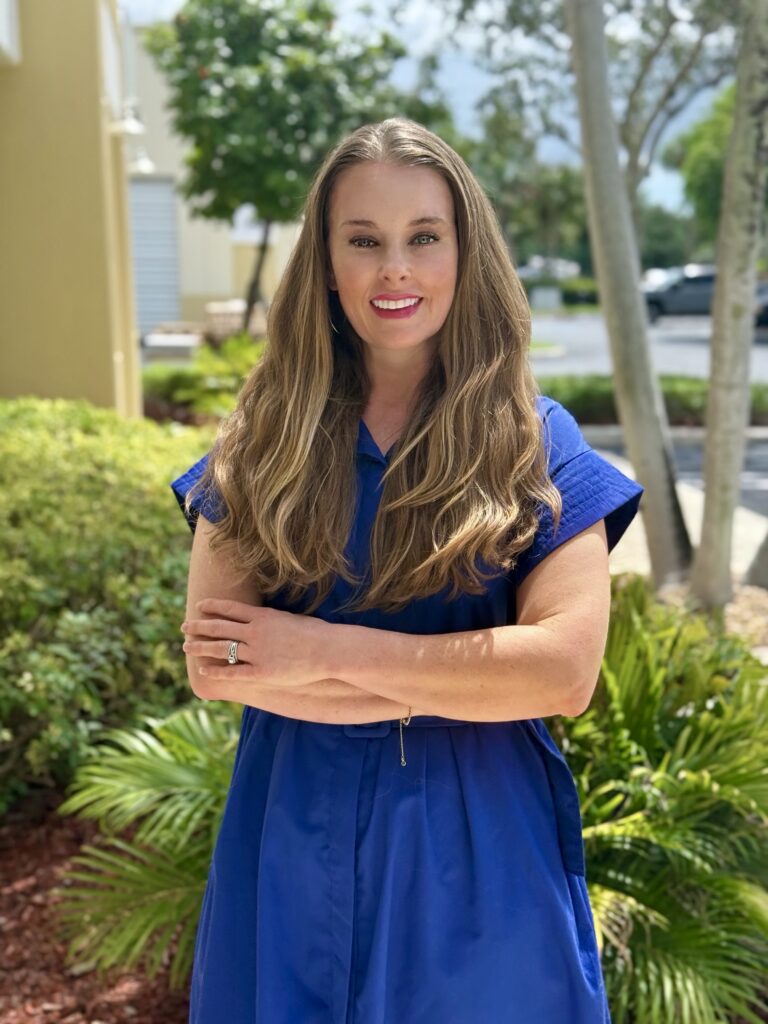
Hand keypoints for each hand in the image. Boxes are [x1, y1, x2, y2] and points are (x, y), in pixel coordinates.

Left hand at [181, 598, 331, 688]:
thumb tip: (262, 618)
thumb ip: (272, 619)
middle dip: (199, 626)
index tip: (199, 606)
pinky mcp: (261, 672)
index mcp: (262, 616)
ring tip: (186, 646)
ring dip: (200, 647)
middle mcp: (255, 632)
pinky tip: (204, 670)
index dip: (212, 607)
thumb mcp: (291, 618)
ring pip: (220, 648)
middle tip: (184, 626)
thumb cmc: (316, 633)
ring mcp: (257, 653)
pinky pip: (233, 672)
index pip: (230, 608)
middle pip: (219, 627)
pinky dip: (216, 671)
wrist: (329, 650)